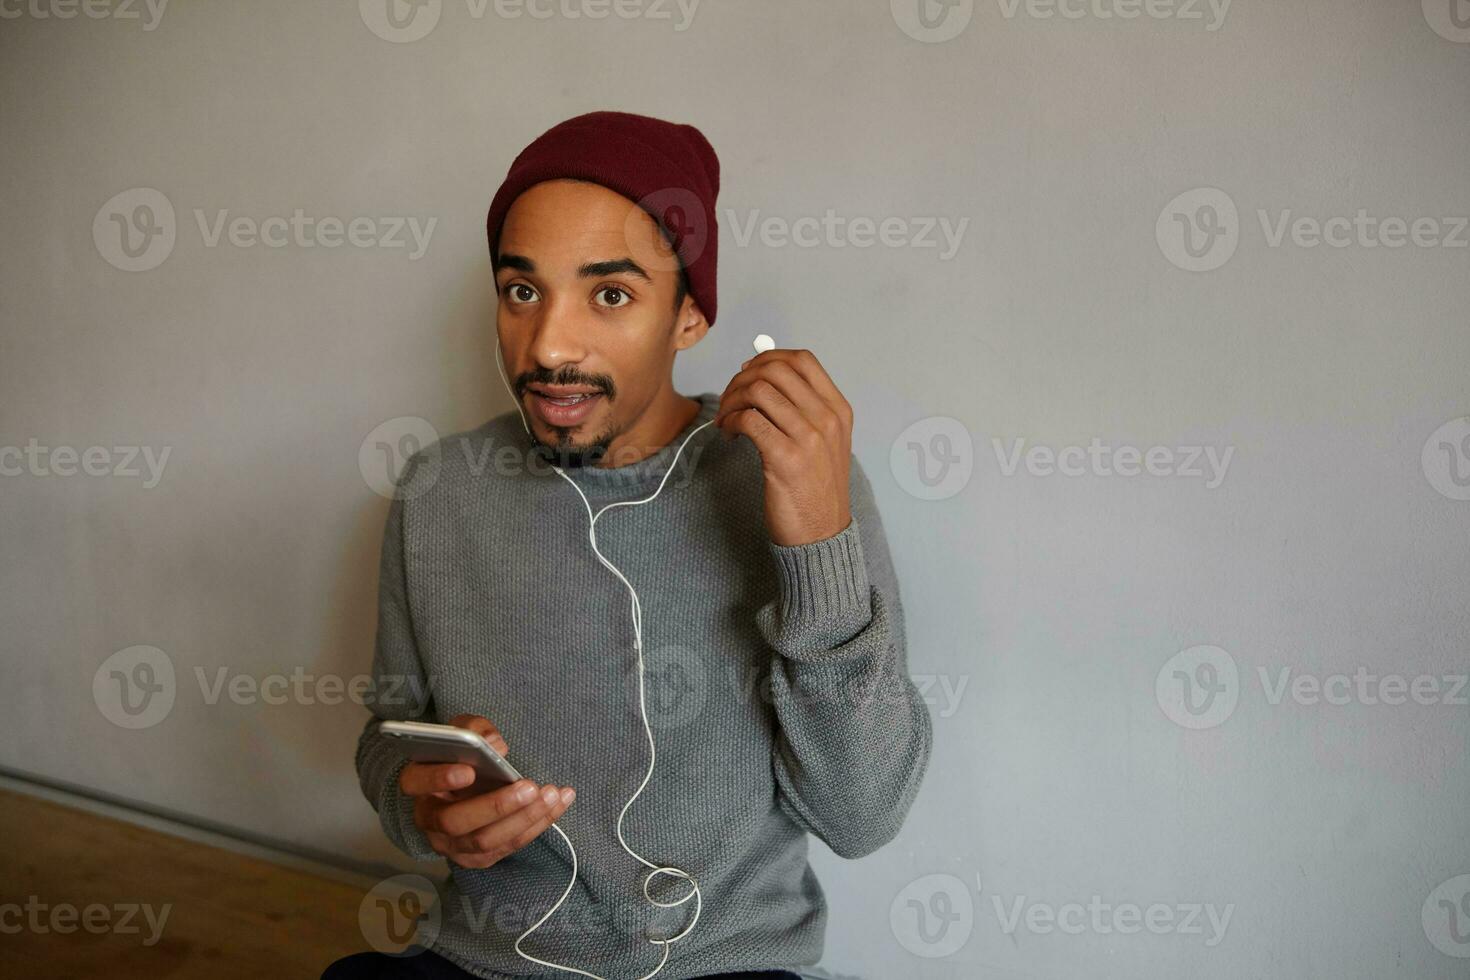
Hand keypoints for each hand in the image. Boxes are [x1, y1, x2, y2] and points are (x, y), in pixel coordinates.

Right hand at [398, 714, 574, 868]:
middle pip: (455, 822)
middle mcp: (429, 820)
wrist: (464, 789)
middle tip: (529, 787)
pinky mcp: (478, 858)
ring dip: (524, 818)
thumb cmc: (461, 756)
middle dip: (495, 806)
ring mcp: (452, 845)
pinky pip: (508, 846)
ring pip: (485, 841)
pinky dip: (537, 825)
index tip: (468, 770)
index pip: (416, 782)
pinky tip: (558, 803)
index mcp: (417, 783)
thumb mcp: (463, 732)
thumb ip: (474, 730)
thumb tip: (495, 745)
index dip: (438, 778)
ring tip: (551, 794)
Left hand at [713, 348, 852, 546]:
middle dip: (742, 377)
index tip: (748, 371)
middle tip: (730, 398)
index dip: (768, 357)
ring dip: (731, 400)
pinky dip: (730, 421)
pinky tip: (729, 433)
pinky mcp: (785, 458)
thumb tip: (764, 374)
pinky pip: (748, 420)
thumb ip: (803, 408)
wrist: (822, 533)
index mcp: (838, 410)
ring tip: (726, 419)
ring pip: (758, 390)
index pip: (802, 361)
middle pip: (775, 370)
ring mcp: (808, 438)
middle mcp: (826, 419)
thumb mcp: (825, 442)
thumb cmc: (816, 489)